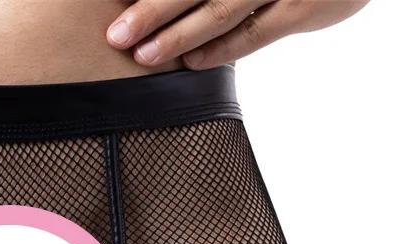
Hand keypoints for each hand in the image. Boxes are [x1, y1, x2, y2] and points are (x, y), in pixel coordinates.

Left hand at [106, 0, 370, 69]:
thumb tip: (185, 8)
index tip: (118, 4)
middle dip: (152, 9)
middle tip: (115, 35)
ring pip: (220, 7)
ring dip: (178, 34)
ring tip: (143, 55)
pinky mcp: (304, 6)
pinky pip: (255, 33)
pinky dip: (222, 49)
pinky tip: (192, 63)